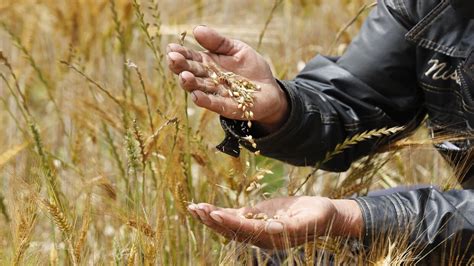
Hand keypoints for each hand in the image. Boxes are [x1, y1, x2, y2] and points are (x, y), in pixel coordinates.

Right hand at [167, 25, 288, 132]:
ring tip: (184, 77)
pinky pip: (215, 104)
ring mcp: (217, 94)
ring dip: (190, 84)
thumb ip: (218, 42)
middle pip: (192, 73)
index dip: (181, 53)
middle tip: (173, 59)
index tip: (171, 48)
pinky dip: (206, 101)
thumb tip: (197, 29)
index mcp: (208, 63)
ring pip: (200, 89)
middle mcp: (208, 79)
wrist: (270, 89)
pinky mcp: (228, 107)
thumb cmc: (251, 67)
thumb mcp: (237, 49)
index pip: (191, 58)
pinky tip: (196, 96)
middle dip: (181, 67)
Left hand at [187, 196, 362, 248]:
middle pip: (232, 230)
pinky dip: (218, 212)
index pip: (247, 230)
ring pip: (228, 224)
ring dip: (210, 217)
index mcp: (272, 238)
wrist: (321, 214)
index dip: (231, 222)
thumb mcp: (310, 220)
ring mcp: (256, 227)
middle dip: (213, 220)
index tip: (215, 213)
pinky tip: (203, 208)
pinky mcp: (254, 217)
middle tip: (197, 209)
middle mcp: (260, 236)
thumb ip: (293, 226)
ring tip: (193, 208)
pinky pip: (233, 216)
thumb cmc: (318, 216)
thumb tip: (275, 228)